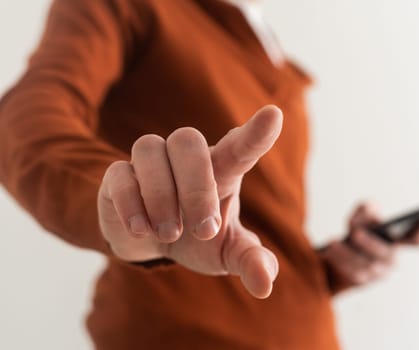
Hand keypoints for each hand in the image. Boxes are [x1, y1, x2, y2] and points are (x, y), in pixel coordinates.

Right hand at [97, 105, 282, 298]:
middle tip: (205, 231)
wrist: (151, 244)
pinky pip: (120, 173)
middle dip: (196, 187)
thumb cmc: (197, 239)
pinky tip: (141, 230)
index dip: (256, 132)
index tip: (273, 115)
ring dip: (161, 195)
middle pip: (188, 141)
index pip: (240, 146)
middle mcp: (187, 158)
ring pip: (149, 148)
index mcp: (221, 170)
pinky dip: (131, 203)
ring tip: (169, 233)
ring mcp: (151, 163)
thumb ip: (250, 261)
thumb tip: (265, 283)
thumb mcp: (227, 253)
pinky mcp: (118, 176)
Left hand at [319, 202, 418, 292]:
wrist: (338, 257)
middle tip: (354, 232)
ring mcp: (379, 272)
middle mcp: (392, 257)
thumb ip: (365, 209)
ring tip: (332, 242)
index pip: (417, 240)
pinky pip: (352, 273)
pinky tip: (327, 251)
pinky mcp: (363, 282)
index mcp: (398, 240)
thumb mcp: (360, 218)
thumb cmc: (356, 233)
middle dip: (370, 242)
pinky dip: (339, 261)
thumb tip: (368, 210)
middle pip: (386, 253)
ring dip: (347, 252)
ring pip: (365, 264)